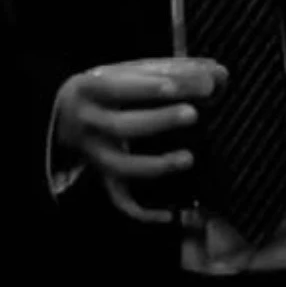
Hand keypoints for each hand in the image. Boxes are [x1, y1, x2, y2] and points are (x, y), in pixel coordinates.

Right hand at [55, 57, 227, 222]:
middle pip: (121, 126)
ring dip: (156, 165)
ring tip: (189, 159)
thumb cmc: (112, 89)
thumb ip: (175, 71)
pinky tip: (169, 216)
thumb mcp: (131, 72)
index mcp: (88, 89)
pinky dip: (143, 213)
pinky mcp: (105, 179)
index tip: (179, 85)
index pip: (116, 86)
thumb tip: (220, 75)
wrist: (65, 117)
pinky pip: (122, 201)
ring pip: (122, 167)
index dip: (148, 86)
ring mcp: (96, 155)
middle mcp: (87, 124)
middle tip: (192, 114)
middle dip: (159, 121)